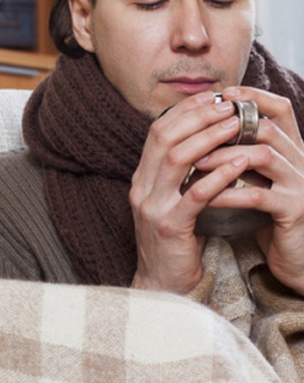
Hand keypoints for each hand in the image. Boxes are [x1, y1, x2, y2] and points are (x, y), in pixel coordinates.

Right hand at [129, 91, 247, 293]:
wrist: (162, 286)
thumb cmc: (176, 242)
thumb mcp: (173, 201)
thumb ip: (182, 175)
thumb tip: (207, 142)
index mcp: (141, 179)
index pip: (158, 132)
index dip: (185, 111)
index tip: (213, 97)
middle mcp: (141, 188)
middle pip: (164, 138)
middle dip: (197, 117)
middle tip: (228, 104)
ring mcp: (152, 207)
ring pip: (177, 160)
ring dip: (209, 138)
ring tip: (236, 125)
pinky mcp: (169, 227)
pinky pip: (195, 195)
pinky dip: (219, 176)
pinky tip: (240, 164)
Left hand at [195, 86, 303, 293]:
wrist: (296, 256)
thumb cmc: (271, 214)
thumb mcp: (259, 178)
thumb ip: (243, 154)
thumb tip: (204, 128)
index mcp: (293, 150)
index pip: (281, 109)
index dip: (254, 97)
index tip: (222, 93)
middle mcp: (302, 162)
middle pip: (269, 129)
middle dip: (228, 128)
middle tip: (195, 133)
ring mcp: (301, 186)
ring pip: (264, 157)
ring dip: (225, 158)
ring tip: (195, 164)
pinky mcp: (295, 211)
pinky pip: (259, 196)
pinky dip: (229, 193)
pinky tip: (207, 196)